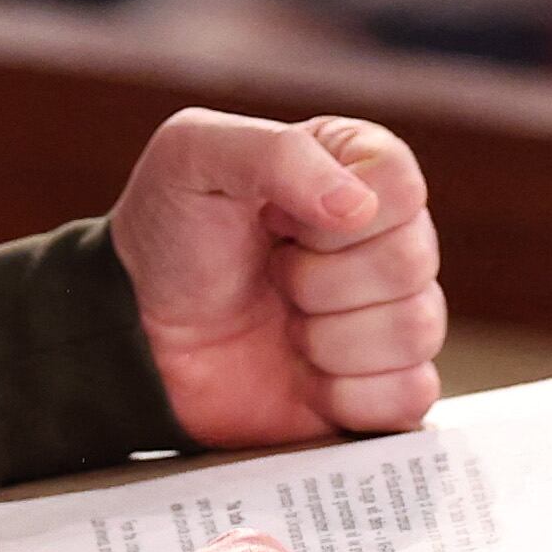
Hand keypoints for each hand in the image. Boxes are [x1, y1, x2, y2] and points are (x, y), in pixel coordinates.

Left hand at [111, 109, 449, 447]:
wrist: (134, 338)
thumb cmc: (165, 236)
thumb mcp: (193, 156)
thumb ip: (278, 155)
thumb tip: (357, 205)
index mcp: (352, 168)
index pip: (401, 185)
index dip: (338, 216)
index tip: (277, 221)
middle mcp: (381, 239)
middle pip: (413, 260)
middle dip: (321, 282)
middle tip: (271, 277)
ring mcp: (386, 315)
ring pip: (417, 329)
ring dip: (330, 340)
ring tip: (282, 327)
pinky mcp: (380, 385)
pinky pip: (412, 396)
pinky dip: (350, 395)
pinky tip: (306, 377)